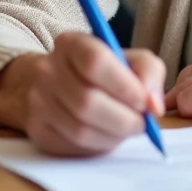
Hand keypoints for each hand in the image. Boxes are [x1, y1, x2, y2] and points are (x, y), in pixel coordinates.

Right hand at [0, 33, 166, 156]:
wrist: (56, 85)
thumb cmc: (103, 72)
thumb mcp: (130, 59)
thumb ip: (149, 73)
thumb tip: (153, 106)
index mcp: (71, 43)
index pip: (95, 62)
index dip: (124, 86)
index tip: (143, 100)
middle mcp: (48, 70)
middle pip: (87, 101)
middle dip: (123, 119)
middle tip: (141, 123)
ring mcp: (38, 102)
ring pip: (80, 130)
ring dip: (113, 136)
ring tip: (126, 129)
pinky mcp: (38, 130)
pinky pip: (73, 147)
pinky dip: (98, 146)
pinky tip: (107, 135)